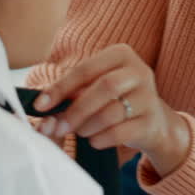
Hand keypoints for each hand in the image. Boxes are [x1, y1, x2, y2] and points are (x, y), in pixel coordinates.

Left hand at [34, 44, 191, 176]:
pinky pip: (121, 132)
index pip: (85, 69)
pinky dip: (101, 139)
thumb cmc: (115, 100)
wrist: (153, 122)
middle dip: (76, 110)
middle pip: (104, 87)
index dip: (60, 87)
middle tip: (59, 126)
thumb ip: (70, 93)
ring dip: (88, 126)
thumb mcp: (95, 88)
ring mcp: (149, 97)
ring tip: (80, 132)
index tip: (40, 105)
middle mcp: (139, 71)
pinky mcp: (151, 122)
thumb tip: (41, 107)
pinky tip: (95, 140)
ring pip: (112, 111)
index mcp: (121, 54)